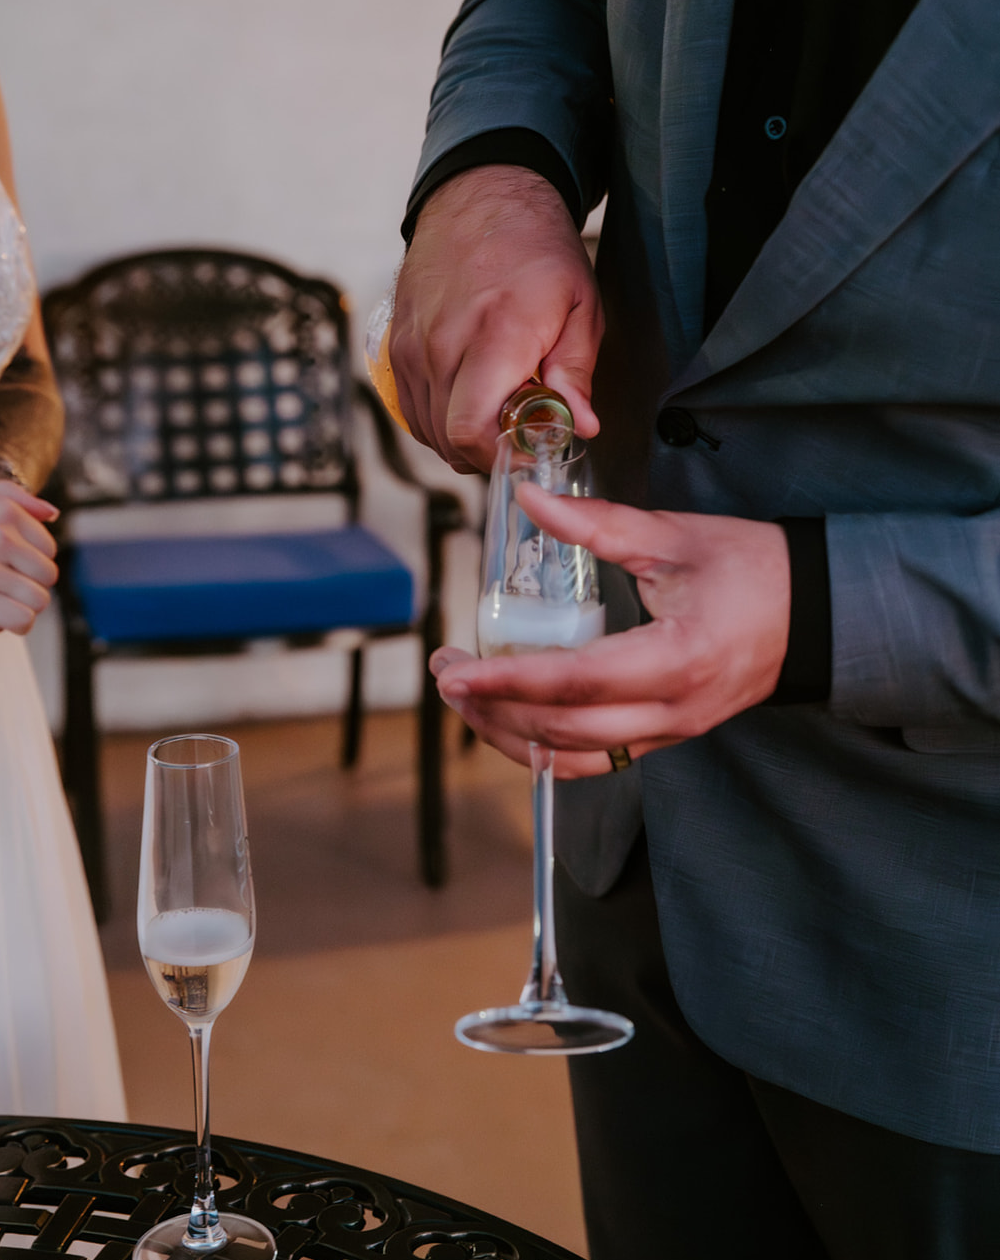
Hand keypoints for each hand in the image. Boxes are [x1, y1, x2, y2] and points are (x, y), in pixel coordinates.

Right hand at [389, 165, 603, 472]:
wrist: (482, 197)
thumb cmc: (537, 250)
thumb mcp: (581, 305)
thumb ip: (577, 371)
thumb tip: (581, 425)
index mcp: (495, 337)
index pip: (471, 430)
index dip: (499, 455)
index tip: (528, 447)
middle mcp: (443, 345)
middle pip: (449, 439)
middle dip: (487, 450)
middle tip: (519, 431)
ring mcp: (413, 345)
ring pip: (427, 429)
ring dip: (462, 435)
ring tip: (497, 411)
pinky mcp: (397, 344)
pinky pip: (411, 406)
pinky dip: (438, 417)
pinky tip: (468, 399)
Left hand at [432, 485, 790, 774]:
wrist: (815, 611)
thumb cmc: (752, 569)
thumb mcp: (673, 537)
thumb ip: (596, 524)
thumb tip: (529, 499)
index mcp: (677, 659)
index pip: (575, 682)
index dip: (508, 681)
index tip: (457, 671)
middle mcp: (673, 711)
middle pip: (564, 731)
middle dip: (493, 710)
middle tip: (445, 675)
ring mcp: (672, 732)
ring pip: (574, 757)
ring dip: (511, 734)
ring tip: (467, 699)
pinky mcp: (669, 738)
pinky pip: (597, 760)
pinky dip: (547, 749)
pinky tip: (511, 723)